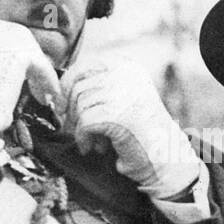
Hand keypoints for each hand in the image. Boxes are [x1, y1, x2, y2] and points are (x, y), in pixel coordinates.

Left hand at [60, 61, 201, 199]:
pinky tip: (92, 148)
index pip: (84, 65)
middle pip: (78, 86)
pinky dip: (83, 138)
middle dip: (71, 110)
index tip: (62, 104)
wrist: (166, 158)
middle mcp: (126, 74)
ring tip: (94, 141)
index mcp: (127, 66)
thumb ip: (97, 87)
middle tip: (76, 128)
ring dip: (80, 127)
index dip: (67, 85)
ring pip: (80, 105)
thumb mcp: (120, 98)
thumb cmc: (139, 131)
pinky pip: (84, 123)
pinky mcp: (117, 114)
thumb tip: (57, 87)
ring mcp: (123, 92)